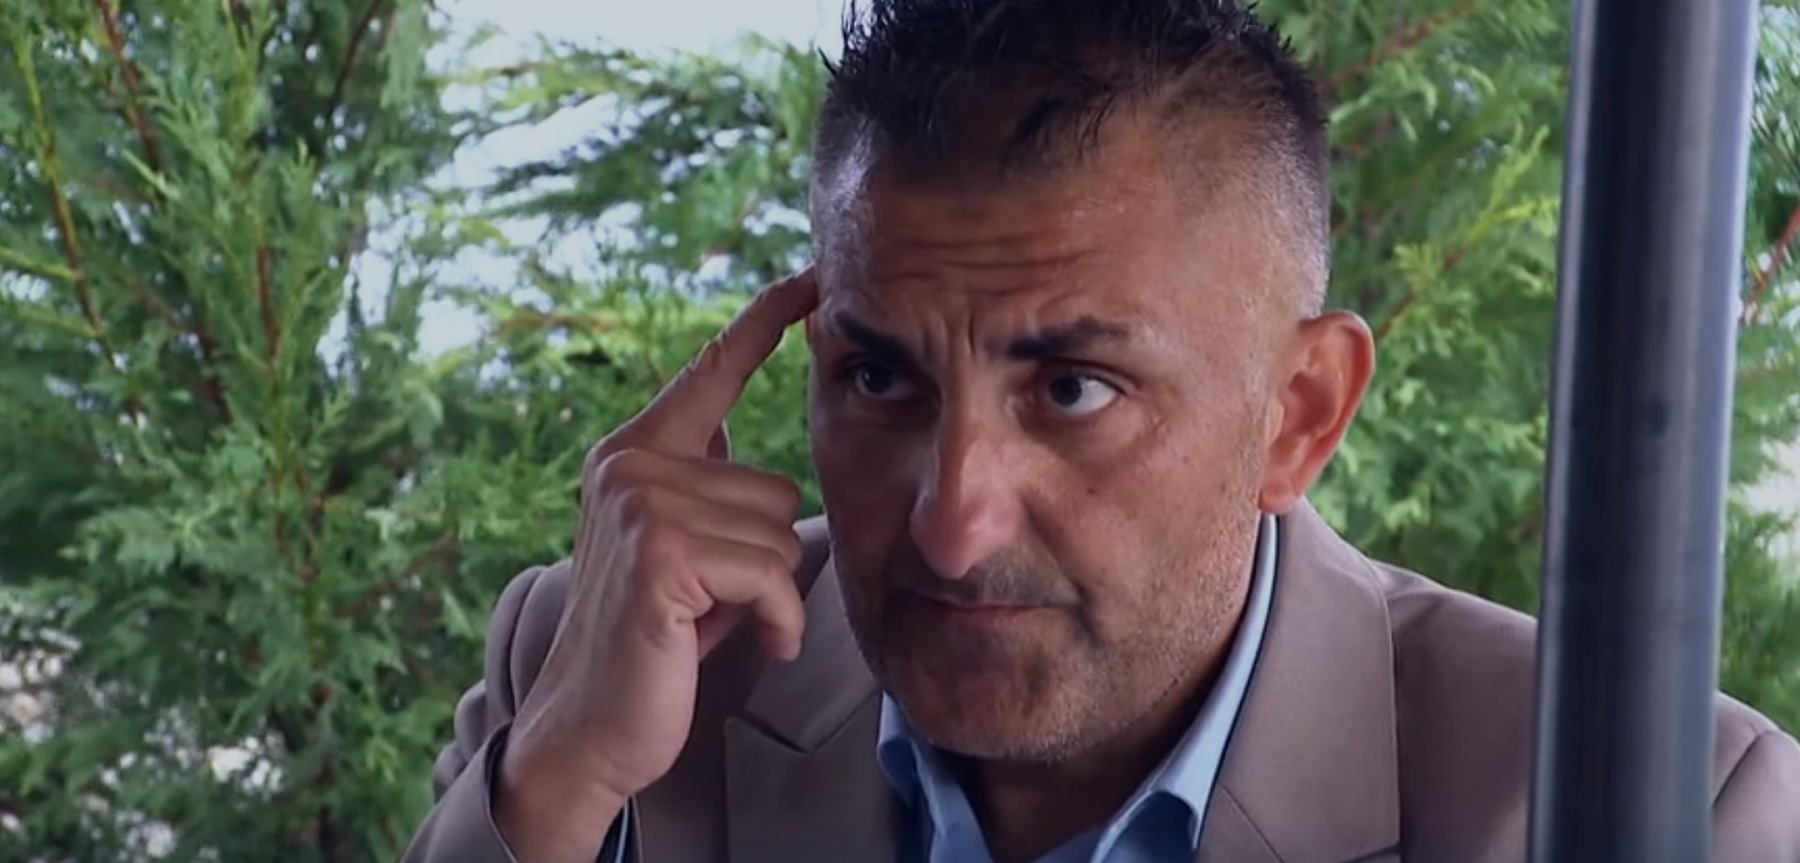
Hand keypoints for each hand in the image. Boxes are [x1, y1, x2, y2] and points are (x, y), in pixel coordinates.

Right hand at [495, 269, 818, 860]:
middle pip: (776, 485)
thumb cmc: (656, 642)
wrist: (592, 727)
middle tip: (710, 602)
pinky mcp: (662, 552)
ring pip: (780, 532)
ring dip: (767, 593)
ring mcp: (641, 503)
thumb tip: (743, 445)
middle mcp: (630, 463)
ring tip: (714, 623)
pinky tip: (748, 645)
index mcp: (635, 452)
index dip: (764, 320)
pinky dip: (777, 621)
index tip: (810, 277)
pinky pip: (773, 574)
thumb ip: (708, 492)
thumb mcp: (688, 552)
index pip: (711, 370)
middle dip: (763, 557)